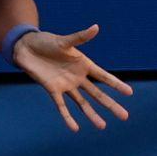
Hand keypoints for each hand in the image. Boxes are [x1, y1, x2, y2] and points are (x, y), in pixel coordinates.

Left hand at [13, 24, 132, 131]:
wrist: (26, 47)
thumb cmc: (47, 41)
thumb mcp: (64, 40)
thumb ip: (80, 37)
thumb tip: (96, 27)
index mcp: (83, 65)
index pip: (104, 77)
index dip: (116, 84)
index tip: (130, 93)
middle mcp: (77, 77)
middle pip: (97, 94)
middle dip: (110, 105)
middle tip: (125, 116)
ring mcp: (66, 85)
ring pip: (82, 103)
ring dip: (92, 115)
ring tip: (102, 126)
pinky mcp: (52, 89)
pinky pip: (61, 105)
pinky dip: (67, 117)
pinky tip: (75, 128)